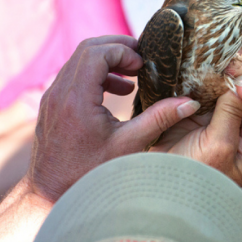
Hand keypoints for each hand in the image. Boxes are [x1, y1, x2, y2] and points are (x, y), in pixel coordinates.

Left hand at [27, 35, 199, 202]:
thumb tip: (189, 104)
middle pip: (87, 48)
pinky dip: (96, 74)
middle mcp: (59, 93)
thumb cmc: (90, 173)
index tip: (143, 65)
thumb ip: (160, 119)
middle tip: (142, 59)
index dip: (123, 52)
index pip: (98, 53)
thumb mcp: (130, 145)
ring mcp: (52, 98)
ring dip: (107, 61)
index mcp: (77, 98)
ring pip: (78, 60)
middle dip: (117, 48)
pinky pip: (73, 75)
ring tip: (133, 75)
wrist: (51, 193)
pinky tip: (118, 92)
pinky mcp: (52, 105)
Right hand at [149, 61, 241, 187]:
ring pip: (233, 95)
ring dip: (229, 78)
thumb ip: (231, 113)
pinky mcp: (203, 118)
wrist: (161, 183)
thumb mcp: (219, 146)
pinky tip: (209, 71)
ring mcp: (223, 125)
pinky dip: (211, 82)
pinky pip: (212, 95)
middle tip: (234, 65)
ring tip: (224, 63)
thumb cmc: (196, 175)